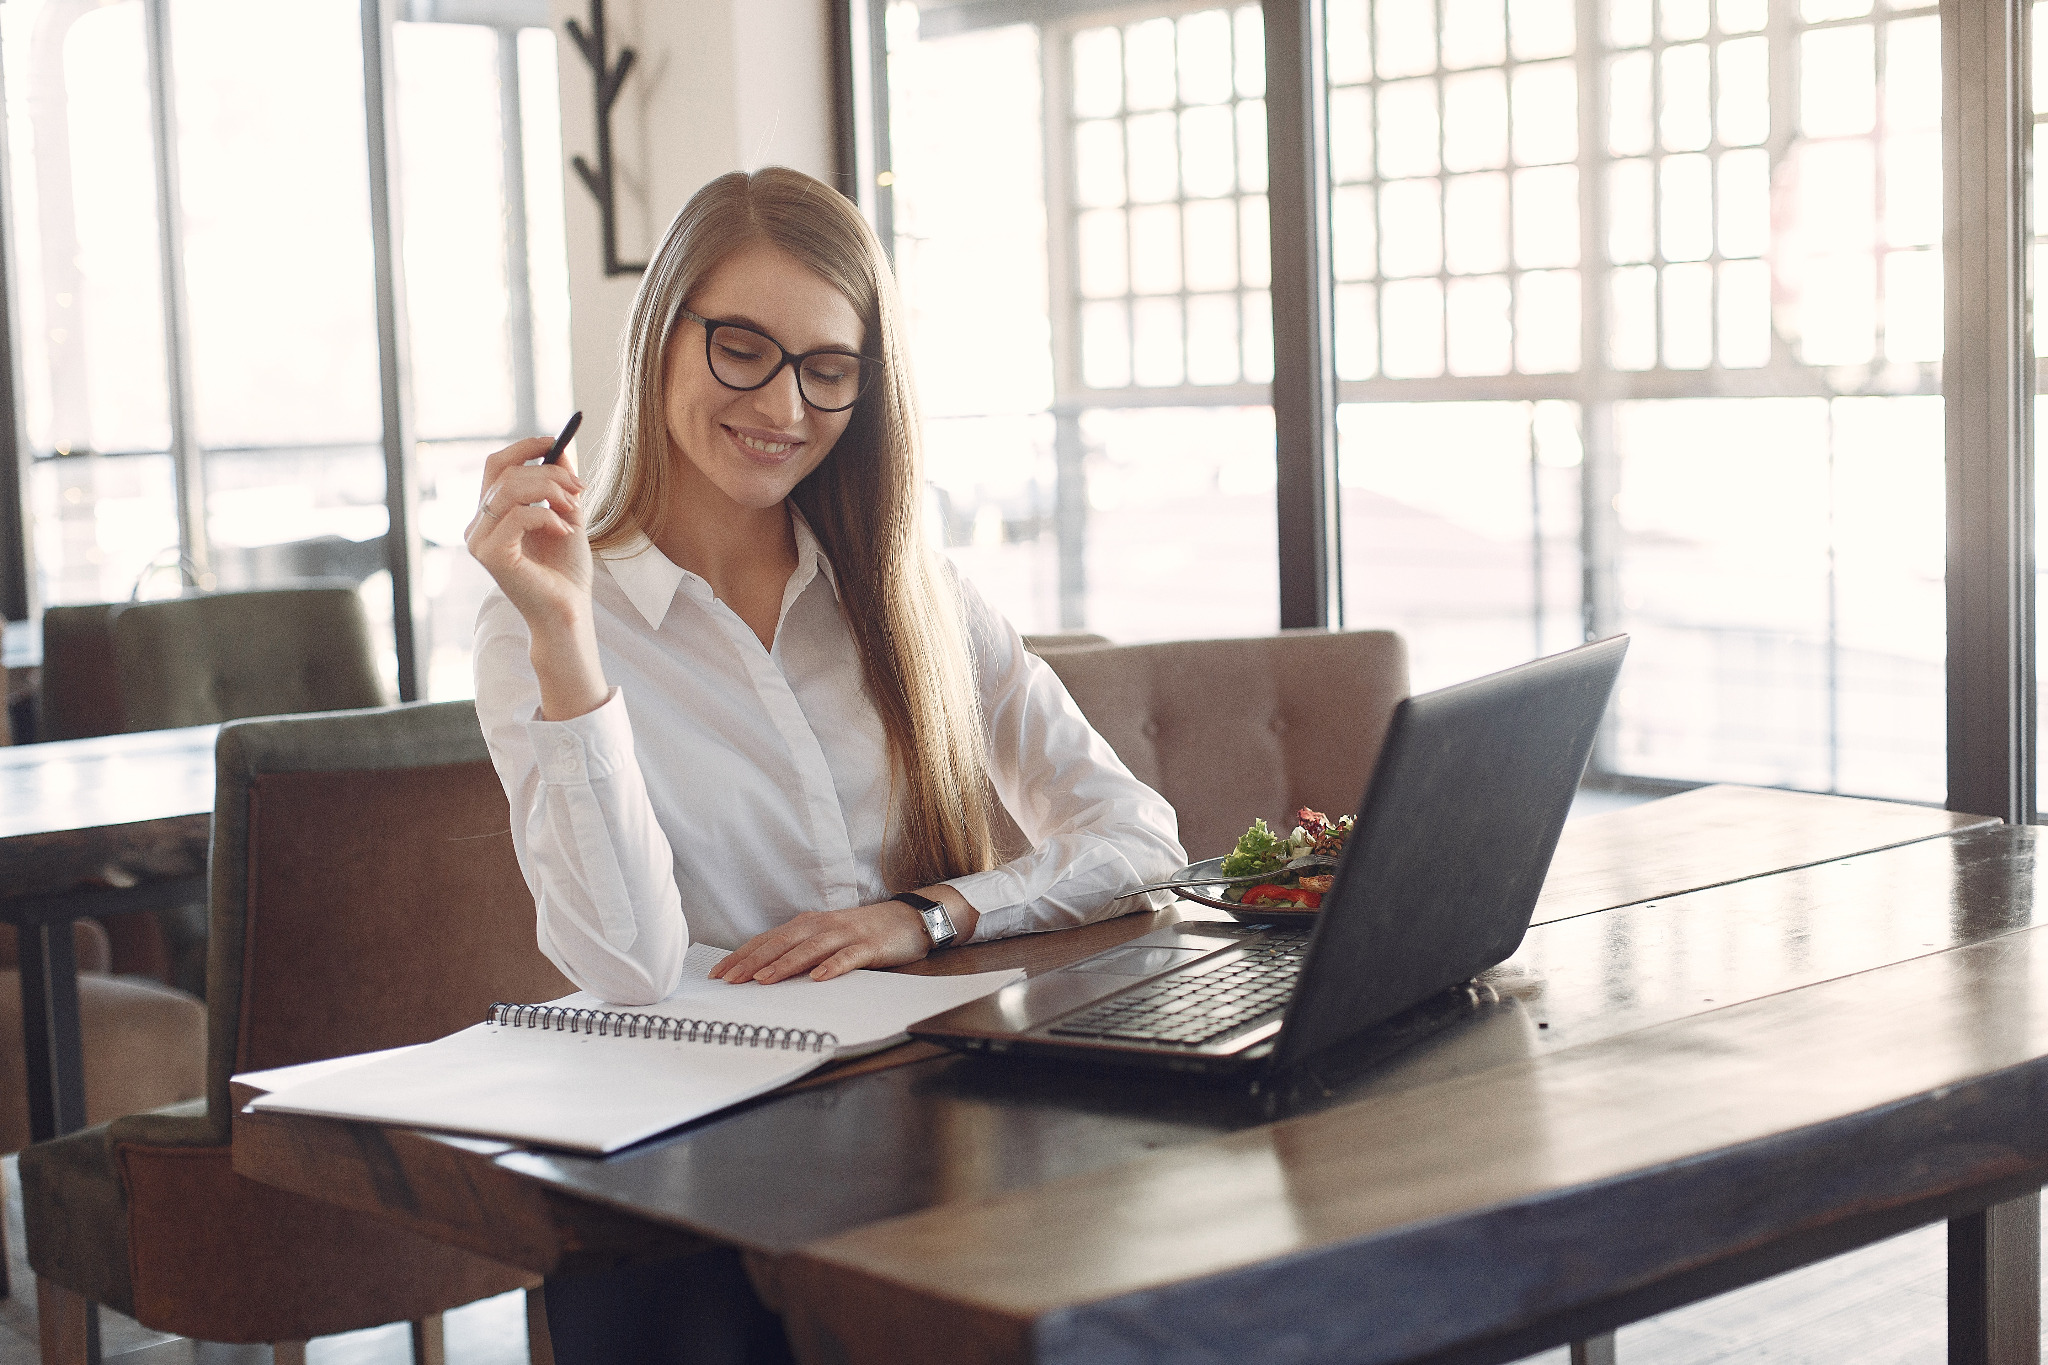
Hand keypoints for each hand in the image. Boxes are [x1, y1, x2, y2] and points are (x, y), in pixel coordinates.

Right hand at [466, 437, 606, 718]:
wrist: (568, 613)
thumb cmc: (566, 573)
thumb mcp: (567, 517)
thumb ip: (560, 486)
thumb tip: (560, 448)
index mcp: (491, 515)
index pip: (495, 465)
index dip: (524, 447)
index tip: (555, 441)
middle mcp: (478, 525)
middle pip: (504, 472)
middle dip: (548, 472)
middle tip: (579, 487)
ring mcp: (479, 541)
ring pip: (510, 489)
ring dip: (551, 492)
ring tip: (574, 511)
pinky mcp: (490, 555)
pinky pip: (518, 515)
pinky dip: (548, 516)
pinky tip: (566, 530)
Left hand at [712, 893, 974, 983]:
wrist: (910, 918)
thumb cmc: (864, 933)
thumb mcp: (828, 938)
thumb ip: (802, 951)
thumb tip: (764, 973)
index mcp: (809, 925)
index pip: (768, 939)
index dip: (742, 955)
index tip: (718, 973)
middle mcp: (823, 925)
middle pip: (782, 942)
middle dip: (753, 961)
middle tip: (729, 980)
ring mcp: (846, 934)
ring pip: (809, 949)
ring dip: (785, 964)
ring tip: (763, 980)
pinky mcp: (869, 945)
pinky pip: (848, 957)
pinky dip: (832, 966)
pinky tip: (818, 978)